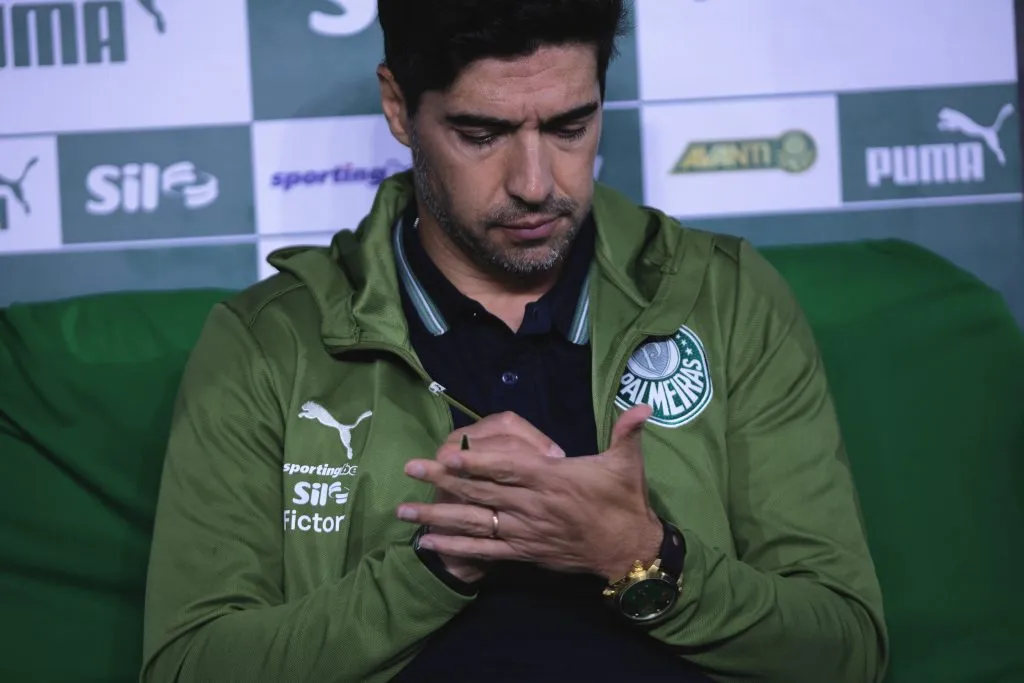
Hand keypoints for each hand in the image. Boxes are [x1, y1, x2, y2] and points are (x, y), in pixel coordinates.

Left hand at [399, 404, 662, 580]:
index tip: (447, 454)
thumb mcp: (628, 464)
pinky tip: (429, 542)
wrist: (628, 551)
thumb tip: (644, 405)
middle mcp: (532, 506)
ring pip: (474, 522)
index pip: (507, 468)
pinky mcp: (523, 552)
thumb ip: (627, 431)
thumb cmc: (624, 502)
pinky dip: (456, 546)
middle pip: (480, 492)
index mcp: (552, 479)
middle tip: (410, 468)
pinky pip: (484, 550)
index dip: (476, 462)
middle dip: (442, 481)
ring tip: (405, 510)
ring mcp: (524, 531)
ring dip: (438, 516)